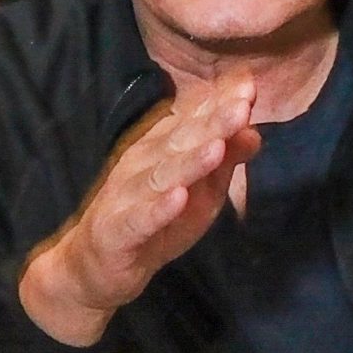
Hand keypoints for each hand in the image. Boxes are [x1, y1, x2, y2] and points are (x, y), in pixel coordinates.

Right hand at [22, 86, 260, 345]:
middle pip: (181, 141)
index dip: (221, 103)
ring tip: (217, 147)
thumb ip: (225, 161)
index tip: (251, 84)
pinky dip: (158, 208)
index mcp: (162, 148)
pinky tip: (177, 198)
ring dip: (189, 161)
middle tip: (242, 104)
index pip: (194, 120)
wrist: (97, 267)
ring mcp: (127, 195)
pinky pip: (139, 218)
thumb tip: (254, 131)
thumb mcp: (201, 192)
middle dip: (213, 122)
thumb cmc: (156, 222)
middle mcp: (143, 163)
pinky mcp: (117, 229)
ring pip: (161, 176)